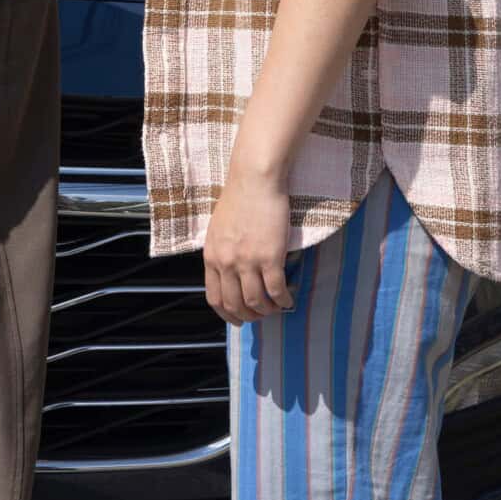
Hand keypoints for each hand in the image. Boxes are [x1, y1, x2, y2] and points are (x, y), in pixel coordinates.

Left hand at [203, 167, 294, 325]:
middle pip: (235, 305)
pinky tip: (289, 299)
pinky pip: (277, 291)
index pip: (214, 298)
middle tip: (262, 314)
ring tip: (277, 306)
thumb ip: (221, 253)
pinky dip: (284, 300)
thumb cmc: (238, 200)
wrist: (254, 180)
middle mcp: (226, 262)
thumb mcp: (218, 230)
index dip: (228, 315)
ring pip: (257, 302)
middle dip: (250, 316)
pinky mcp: (269, 257)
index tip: (240, 320)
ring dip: (269, 310)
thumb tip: (229, 274)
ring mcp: (247, 261)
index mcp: (211, 256)